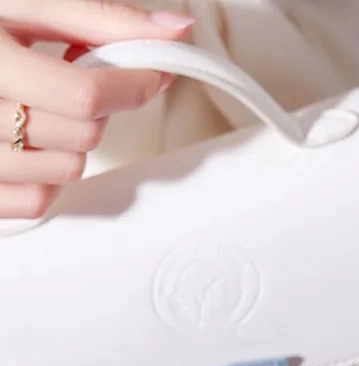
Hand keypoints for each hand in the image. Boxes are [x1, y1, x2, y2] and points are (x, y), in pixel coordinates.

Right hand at [0, 0, 193, 218]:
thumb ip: (99, 16)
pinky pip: (36, 200)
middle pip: (81, 134)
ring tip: (40, 106)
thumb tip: (176, 28)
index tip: (152, 71)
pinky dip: (47, 176)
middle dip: (95, 107)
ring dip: (72, 141)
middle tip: (74, 77)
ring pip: (66, 171)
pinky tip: (27, 141)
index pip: (84, 94)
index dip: (133, 84)